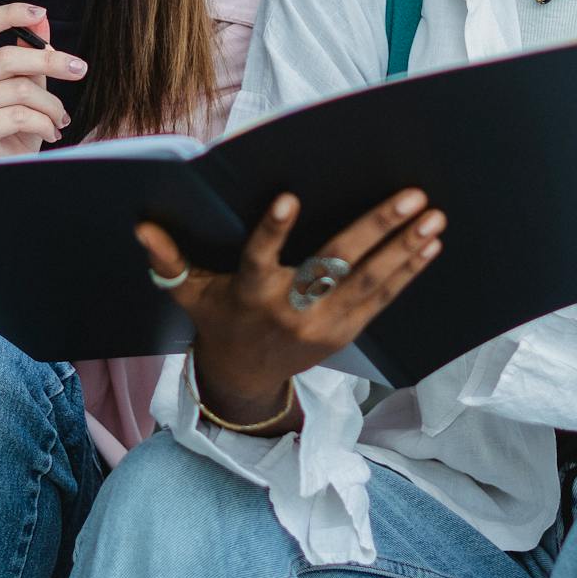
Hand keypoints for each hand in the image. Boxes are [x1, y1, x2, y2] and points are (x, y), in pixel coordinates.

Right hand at [0, 2, 88, 161]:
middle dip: (50, 62)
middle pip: (7, 57)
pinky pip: (19, 116)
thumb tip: (41, 20)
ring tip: (59, 119)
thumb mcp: (28, 87)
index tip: (40, 12)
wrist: (7, 172)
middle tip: (79, 69)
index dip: (10, 13)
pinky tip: (50, 133)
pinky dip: (44, 124)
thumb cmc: (15, 131)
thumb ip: (31, 55)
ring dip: (51, 105)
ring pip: (20, 90)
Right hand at [138, 188, 444, 430]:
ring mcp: (324, 325)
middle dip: (375, 230)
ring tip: (433, 217)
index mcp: (250, 294)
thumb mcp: (188, 294)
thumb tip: (142, 227)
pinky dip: (407, 272)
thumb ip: (169, 262)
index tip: (288, 198)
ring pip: (369, 283)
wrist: (245, 379)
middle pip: (335, 267)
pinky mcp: (346, 333)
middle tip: (410, 198)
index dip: (272, 231)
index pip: (259, 259)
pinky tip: (430, 245)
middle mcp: (290, 310)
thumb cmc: (218, 320)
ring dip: (404, 249)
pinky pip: (381, 300)